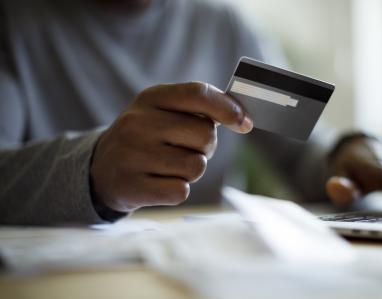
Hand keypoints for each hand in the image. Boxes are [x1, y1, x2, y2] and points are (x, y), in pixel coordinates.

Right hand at [90, 82, 252, 211]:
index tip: (244, 123)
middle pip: (205, 135)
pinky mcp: (131, 186)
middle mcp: (138, 122)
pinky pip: (181, 191)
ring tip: (169, 166)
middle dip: (205, 147)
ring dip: (191, 170)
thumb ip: (199, 109)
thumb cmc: (146, 138)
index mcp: (150, 98)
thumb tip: (242, 119)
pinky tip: (159, 182)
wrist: (101, 170)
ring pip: (196, 166)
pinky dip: (177, 189)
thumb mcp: (163, 112)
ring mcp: (131, 155)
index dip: (227, 108)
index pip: (198, 93)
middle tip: (187, 149)